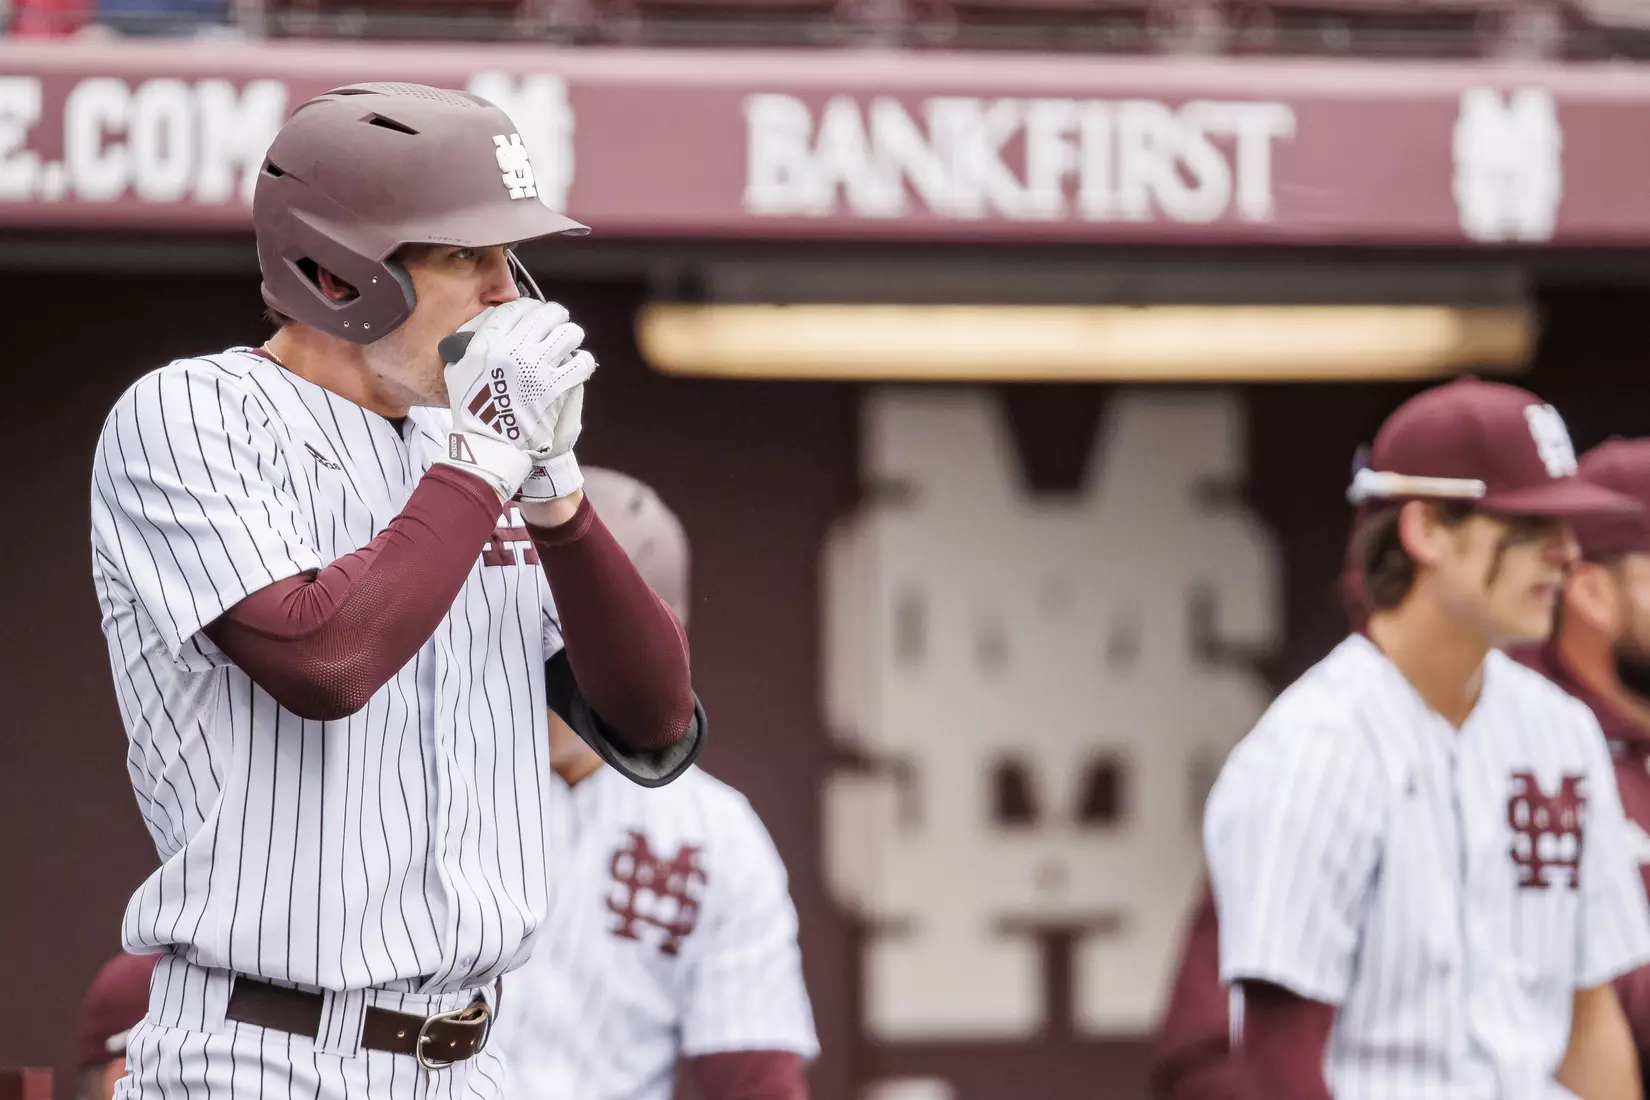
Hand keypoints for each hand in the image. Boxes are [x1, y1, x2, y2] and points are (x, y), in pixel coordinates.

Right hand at [431, 300, 595, 499]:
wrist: (489, 441)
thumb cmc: (471, 407)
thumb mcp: (458, 367)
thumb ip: (471, 343)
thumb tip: (488, 325)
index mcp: (488, 342)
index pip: (516, 308)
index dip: (529, 306)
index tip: (535, 311)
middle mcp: (514, 348)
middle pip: (546, 314)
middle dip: (556, 315)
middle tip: (557, 321)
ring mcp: (537, 366)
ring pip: (568, 333)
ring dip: (571, 335)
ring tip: (569, 341)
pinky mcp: (555, 385)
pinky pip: (580, 362)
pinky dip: (582, 361)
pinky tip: (577, 364)